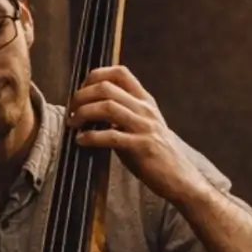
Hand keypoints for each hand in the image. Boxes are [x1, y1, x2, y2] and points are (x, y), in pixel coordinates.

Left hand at [69, 66, 214, 208]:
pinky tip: (81, 141)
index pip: (119, 72)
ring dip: (83, 113)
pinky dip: (90, 137)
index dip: (95, 76)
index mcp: (146, 102)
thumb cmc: (155, 155)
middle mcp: (146, 110)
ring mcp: (145, 127)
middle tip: (71, 110)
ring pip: (106, 107)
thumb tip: (90, 108)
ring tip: (73, 124)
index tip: (82, 92)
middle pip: (106, 87)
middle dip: (81, 96)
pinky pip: (110, 136)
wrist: (180, 179)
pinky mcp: (142, 147)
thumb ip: (124, 114)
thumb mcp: (143, 126)